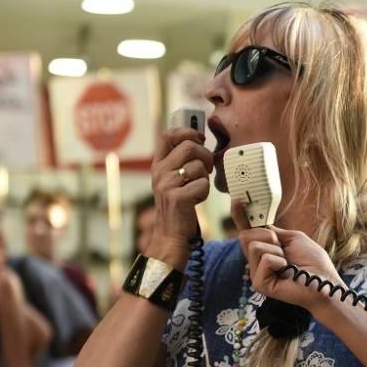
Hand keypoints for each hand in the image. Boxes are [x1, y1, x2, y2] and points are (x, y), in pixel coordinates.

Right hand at [147, 128, 213, 267]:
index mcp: (158, 164)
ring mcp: (166, 184)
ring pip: (199, 166)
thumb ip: (180, 161)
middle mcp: (159, 172)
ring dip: (205, 179)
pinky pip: (202, 184)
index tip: (199, 139)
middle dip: (206, 156)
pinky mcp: (177, 198)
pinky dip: (205, 193)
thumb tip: (199, 139)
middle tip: (208, 169)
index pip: (168, 135)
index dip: (187, 131)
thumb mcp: (174, 180)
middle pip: (189, 146)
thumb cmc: (179, 206)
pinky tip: (196, 201)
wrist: (170, 235)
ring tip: (197, 189)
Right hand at [235, 211, 345, 312]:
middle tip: (283, 248)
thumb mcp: (293, 238)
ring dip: (276, 250)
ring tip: (287, 262)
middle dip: (268, 236)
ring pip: (254, 246)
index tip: (237, 200)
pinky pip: (265, 259)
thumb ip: (274, 232)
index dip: (241, 217)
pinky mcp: (260, 284)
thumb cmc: (314, 262)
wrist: (324, 281)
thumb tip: (258, 224)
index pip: (248, 232)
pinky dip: (279, 261)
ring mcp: (257, 273)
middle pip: (246, 236)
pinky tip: (287, 271)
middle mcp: (258, 262)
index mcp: (266, 250)